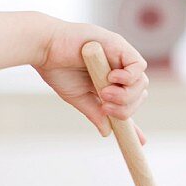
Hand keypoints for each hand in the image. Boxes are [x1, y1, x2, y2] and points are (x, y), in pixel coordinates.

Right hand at [35, 23, 147, 137]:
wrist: (44, 48)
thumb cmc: (56, 68)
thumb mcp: (78, 97)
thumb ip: (94, 111)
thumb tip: (107, 132)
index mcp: (108, 79)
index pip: (129, 100)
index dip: (134, 119)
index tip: (140, 141)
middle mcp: (117, 67)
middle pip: (139, 93)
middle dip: (125, 108)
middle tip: (105, 107)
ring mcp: (119, 55)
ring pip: (141, 82)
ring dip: (125, 94)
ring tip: (104, 94)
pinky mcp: (119, 44)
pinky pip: (138, 65)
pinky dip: (129, 77)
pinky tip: (112, 78)